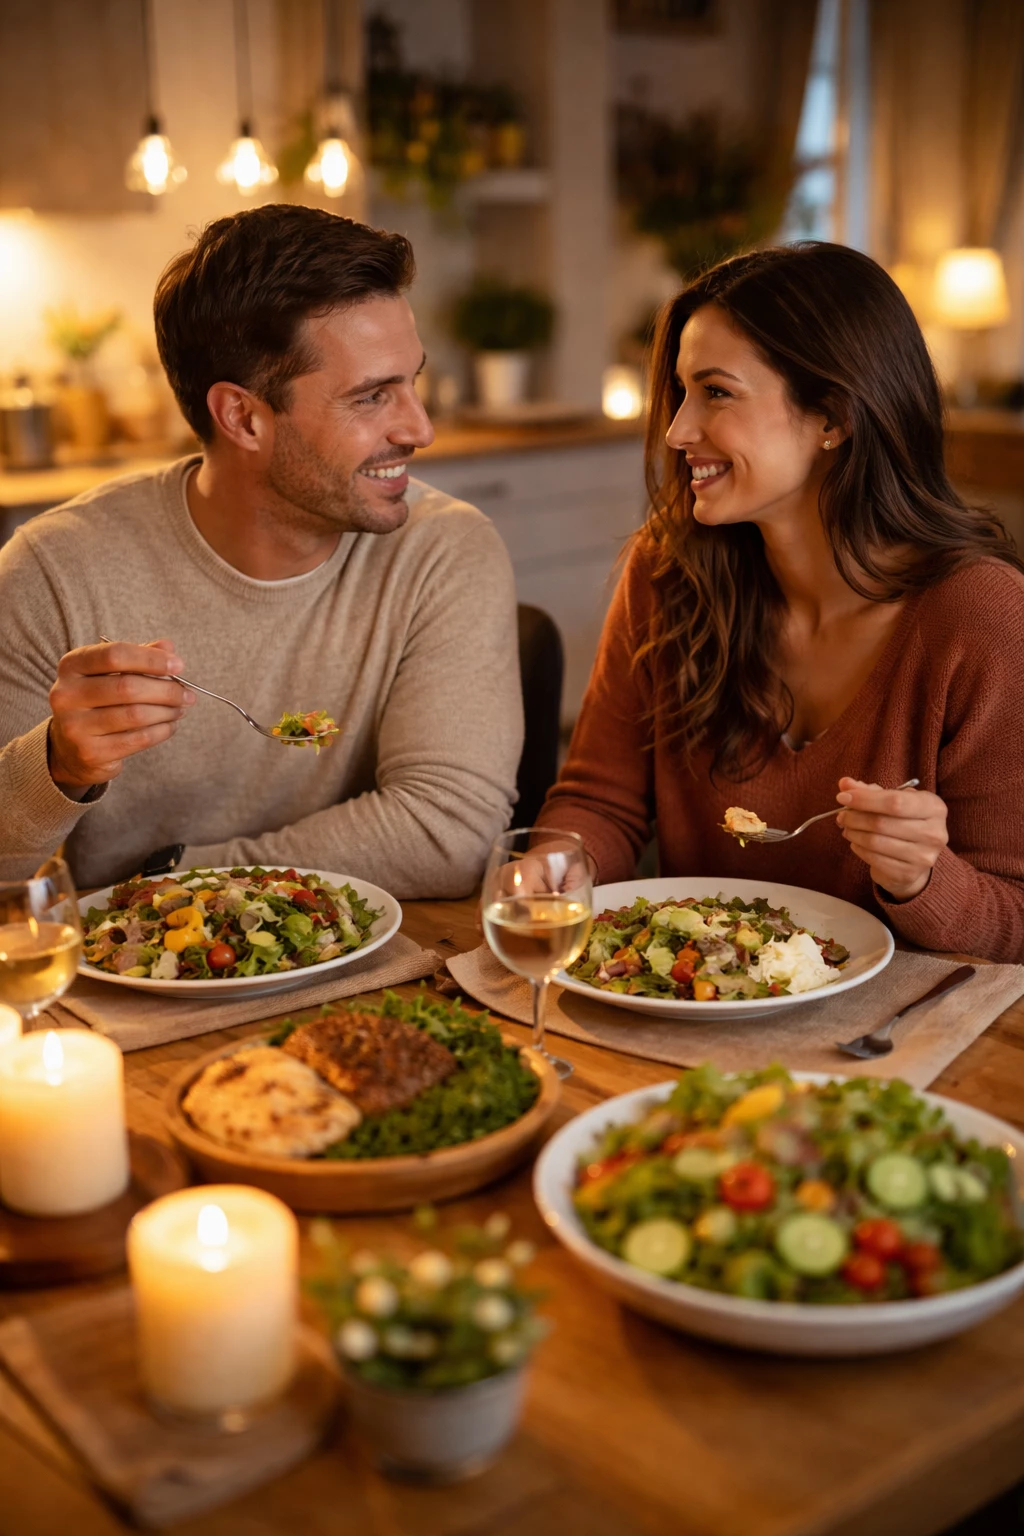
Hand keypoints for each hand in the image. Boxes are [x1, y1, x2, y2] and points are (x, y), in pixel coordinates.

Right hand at [48, 639, 193, 790]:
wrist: (70, 748)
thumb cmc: (97, 701)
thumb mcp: (109, 673)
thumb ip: (137, 658)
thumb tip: (168, 648)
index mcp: (71, 666)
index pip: (115, 654)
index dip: (151, 659)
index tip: (178, 665)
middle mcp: (66, 694)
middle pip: (128, 687)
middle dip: (166, 690)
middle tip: (188, 694)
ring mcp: (75, 726)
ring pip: (136, 715)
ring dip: (167, 711)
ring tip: (180, 709)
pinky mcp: (90, 752)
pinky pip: (138, 739)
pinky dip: (161, 731)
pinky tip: (169, 725)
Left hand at [835, 778, 948, 900]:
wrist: (916, 859)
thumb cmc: (903, 822)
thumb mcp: (893, 801)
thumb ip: (869, 791)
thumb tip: (844, 783)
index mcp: (934, 807)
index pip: (895, 801)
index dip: (865, 799)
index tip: (843, 797)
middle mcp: (934, 833)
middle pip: (882, 822)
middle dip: (854, 817)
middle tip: (842, 815)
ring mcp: (923, 856)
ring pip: (875, 842)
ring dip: (854, 833)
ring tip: (847, 828)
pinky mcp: (908, 874)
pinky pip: (874, 859)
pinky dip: (859, 848)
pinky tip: (856, 842)